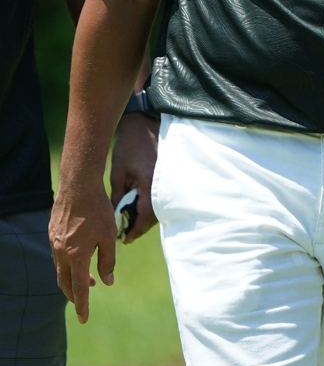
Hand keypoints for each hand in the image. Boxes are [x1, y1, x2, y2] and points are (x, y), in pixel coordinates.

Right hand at [49, 182, 118, 322]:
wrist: (78, 186)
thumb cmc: (98, 210)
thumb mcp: (109, 237)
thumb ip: (108, 261)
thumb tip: (107, 282)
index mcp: (76, 255)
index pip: (79, 288)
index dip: (83, 305)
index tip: (84, 319)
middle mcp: (60, 252)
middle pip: (65, 282)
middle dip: (74, 295)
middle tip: (83, 302)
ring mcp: (54, 242)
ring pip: (60, 268)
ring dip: (72, 278)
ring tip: (88, 280)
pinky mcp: (52, 233)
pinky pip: (58, 255)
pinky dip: (68, 263)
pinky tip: (79, 259)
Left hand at [110, 113, 159, 241]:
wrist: (145, 125)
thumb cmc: (128, 148)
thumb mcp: (118, 175)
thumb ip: (117, 198)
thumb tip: (114, 218)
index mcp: (150, 187)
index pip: (145, 219)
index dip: (134, 231)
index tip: (124, 240)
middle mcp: (163, 187)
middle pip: (154, 217)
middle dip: (139, 226)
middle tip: (124, 233)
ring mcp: (168, 182)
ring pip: (159, 209)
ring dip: (145, 217)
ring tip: (129, 220)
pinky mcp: (168, 178)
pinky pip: (161, 198)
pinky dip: (150, 205)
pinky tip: (138, 206)